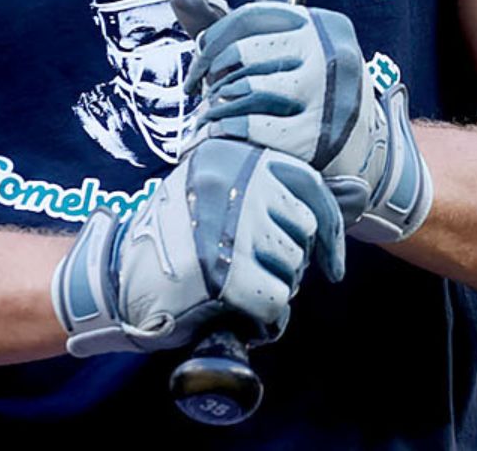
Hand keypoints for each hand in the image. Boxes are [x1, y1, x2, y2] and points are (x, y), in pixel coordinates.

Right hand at [51, 136, 343, 357]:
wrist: (114, 277)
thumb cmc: (177, 240)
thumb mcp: (226, 198)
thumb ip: (285, 195)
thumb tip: (362, 189)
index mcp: (235, 154)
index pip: (311, 184)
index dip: (329, 230)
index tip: (331, 265)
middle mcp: (236, 181)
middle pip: (303, 234)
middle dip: (285, 264)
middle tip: (243, 270)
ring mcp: (230, 225)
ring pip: (291, 272)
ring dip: (270, 293)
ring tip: (231, 289)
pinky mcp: (225, 272)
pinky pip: (273, 306)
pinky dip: (260, 322)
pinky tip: (233, 314)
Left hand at [176, 0, 431, 244]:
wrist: (365, 155)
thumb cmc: (305, 94)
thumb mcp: (281, 52)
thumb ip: (231, 27)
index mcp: (322, 23)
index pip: (247, 19)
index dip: (211, 43)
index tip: (198, 68)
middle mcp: (332, 51)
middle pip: (243, 53)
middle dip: (211, 77)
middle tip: (202, 98)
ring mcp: (330, 94)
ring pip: (249, 87)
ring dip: (219, 105)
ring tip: (211, 116)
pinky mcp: (321, 137)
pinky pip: (258, 127)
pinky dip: (232, 129)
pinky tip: (224, 134)